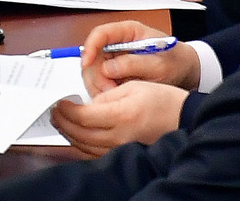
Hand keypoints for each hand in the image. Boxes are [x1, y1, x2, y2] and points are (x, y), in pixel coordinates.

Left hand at [50, 81, 188, 156]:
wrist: (185, 119)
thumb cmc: (163, 100)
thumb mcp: (133, 87)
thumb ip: (106, 96)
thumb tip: (86, 105)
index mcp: (122, 115)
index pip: (83, 117)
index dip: (66, 111)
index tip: (58, 103)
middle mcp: (121, 135)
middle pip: (81, 134)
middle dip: (63, 123)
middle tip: (54, 112)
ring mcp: (123, 147)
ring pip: (86, 146)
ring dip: (70, 134)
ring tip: (61, 122)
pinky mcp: (125, 152)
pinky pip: (97, 152)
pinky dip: (83, 144)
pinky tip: (78, 135)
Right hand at [78, 20, 199, 94]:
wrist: (186, 70)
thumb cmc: (176, 62)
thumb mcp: (159, 65)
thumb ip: (134, 65)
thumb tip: (107, 69)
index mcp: (127, 32)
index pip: (100, 34)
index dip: (90, 47)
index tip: (86, 64)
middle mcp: (117, 43)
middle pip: (92, 55)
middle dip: (96, 75)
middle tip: (109, 91)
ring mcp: (114, 57)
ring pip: (93, 70)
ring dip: (99, 85)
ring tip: (115, 96)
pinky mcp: (115, 71)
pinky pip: (100, 80)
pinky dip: (104, 90)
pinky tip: (115, 97)